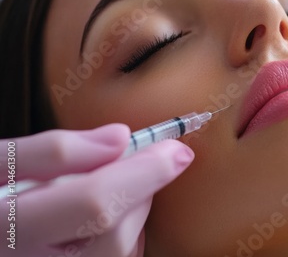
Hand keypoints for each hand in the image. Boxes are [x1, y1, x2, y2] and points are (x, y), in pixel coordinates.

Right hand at [0, 124, 193, 256]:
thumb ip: (52, 150)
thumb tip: (120, 138)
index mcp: (9, 232)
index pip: (94, 203)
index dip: (143, 172)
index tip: (176, 150)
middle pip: (115, 233)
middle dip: (136, 191)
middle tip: (128, 163)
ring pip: (121, 251)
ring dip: (131, 212)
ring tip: (103, 187)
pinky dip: (124, 232)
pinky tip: (99, 216)